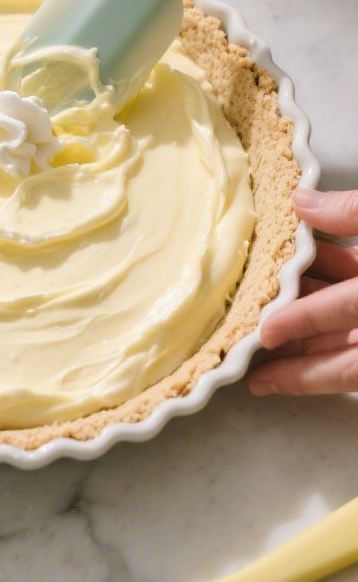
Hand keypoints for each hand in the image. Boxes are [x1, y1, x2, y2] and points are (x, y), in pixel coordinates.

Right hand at [249, 189, 357, 396]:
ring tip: (236, 348)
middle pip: (320, 303)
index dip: (294, 257)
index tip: (255, 259)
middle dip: (279, 305)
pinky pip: (336, 373)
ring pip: (322, 342)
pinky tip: (264, 379)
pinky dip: (299, 378)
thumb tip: (300, 201)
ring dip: (280, 349)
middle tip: (236, 308)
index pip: (331, 257)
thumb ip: (351, 211)